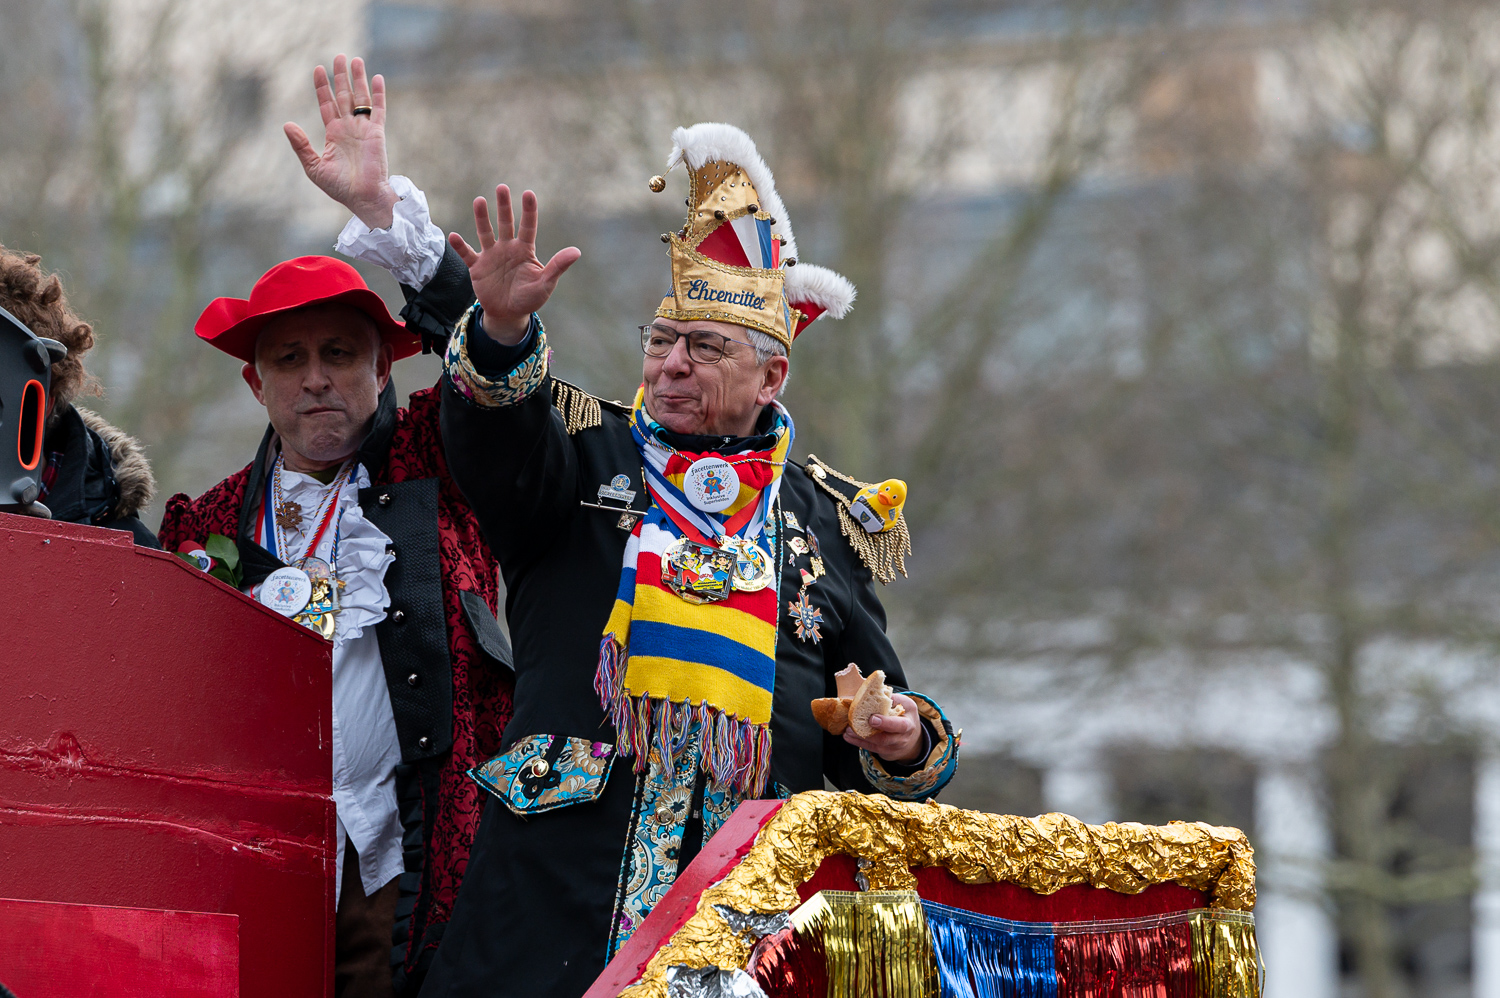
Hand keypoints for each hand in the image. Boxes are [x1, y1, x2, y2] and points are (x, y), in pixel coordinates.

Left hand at [284, 54, 397, 229]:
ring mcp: (363, 129)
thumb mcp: (313, 166)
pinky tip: (377, 78)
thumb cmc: (339, 187)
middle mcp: (348, 128)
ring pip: (360, 98)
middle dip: (340, 76)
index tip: (317, 69)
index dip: (322, 87)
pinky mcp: (377, 133)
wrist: (362, 198)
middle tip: (338, 56)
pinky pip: (378, 110)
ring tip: (355, 60)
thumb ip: (300, 145)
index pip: (326, 104)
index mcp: (333, 134)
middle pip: (343, 95)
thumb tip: (286, 124)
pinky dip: (378, 95)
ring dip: (358, 79)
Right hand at [451, 185, 580, 343]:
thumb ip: (558, 266)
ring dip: (482, 217)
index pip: (528, 226)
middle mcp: (507, 248)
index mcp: (525, 250)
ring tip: (479, 200)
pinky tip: (454, 236)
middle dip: (504, 206)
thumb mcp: (546, 283)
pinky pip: (467, 254)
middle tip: (502, 187)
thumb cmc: (529, 298)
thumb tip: (576, 251)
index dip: (529, 210)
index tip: (528, 193)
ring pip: (486, 232)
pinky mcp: (477, 267)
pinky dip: (460, 246)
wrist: (509, 314)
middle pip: (506, 223)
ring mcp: (491, 256)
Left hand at [842, 692, 925, 763]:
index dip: (886, 723)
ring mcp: (892, 747)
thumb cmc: (906, 716)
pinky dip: (857, 742)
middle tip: (852, 726)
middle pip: (884, 739)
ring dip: (859, 738)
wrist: (912, 737)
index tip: (872, 718)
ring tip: (847, 730)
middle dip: (868, 734)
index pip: (899, 726)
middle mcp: (901, 739)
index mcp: (908, 724)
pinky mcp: (884, 752)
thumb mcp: (905, 704)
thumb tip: (875, 691)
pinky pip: (870, 748)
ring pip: (874, 745)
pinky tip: (847, 736)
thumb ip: (892, 699)